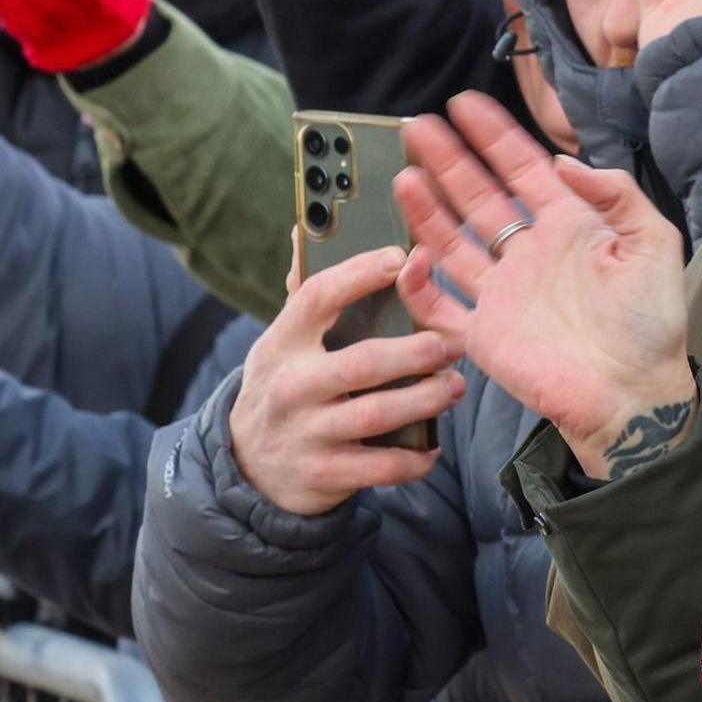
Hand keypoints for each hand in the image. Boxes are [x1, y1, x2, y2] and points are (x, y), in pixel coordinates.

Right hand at [227, 245, 463, 517]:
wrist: (246, 465)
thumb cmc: (285, 384)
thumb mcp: (284, 340)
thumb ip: (306, 292)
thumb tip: (306, 227)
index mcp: (283, 342)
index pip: (318, 298)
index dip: (361, 274)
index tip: (402, 258)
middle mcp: (292, 386)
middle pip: (363, 362)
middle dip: (417, 352)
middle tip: (452, 344)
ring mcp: (307, 433)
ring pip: (379, 414)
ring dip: (427, 399)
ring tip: (454, 386)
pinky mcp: (324, 474)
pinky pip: (382, 467)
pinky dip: (416, 457)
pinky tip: (434, 443)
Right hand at [394, 92, 689, 474]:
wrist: (635, 393)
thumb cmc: (651, 323)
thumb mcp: (653, 244)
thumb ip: (617, 195)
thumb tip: (566, 162)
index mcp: (568, 227)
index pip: (522, 169)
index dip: (494, 136)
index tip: (464, 104)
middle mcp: (528, 254)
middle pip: (478, 196)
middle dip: (448, 160)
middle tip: (416, 127)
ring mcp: (501, 292)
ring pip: (452, 241)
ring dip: (427, 209)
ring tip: (405, 174)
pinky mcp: (482, 334)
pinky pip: (438, 307)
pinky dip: (419, 284)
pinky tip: (409, 254)